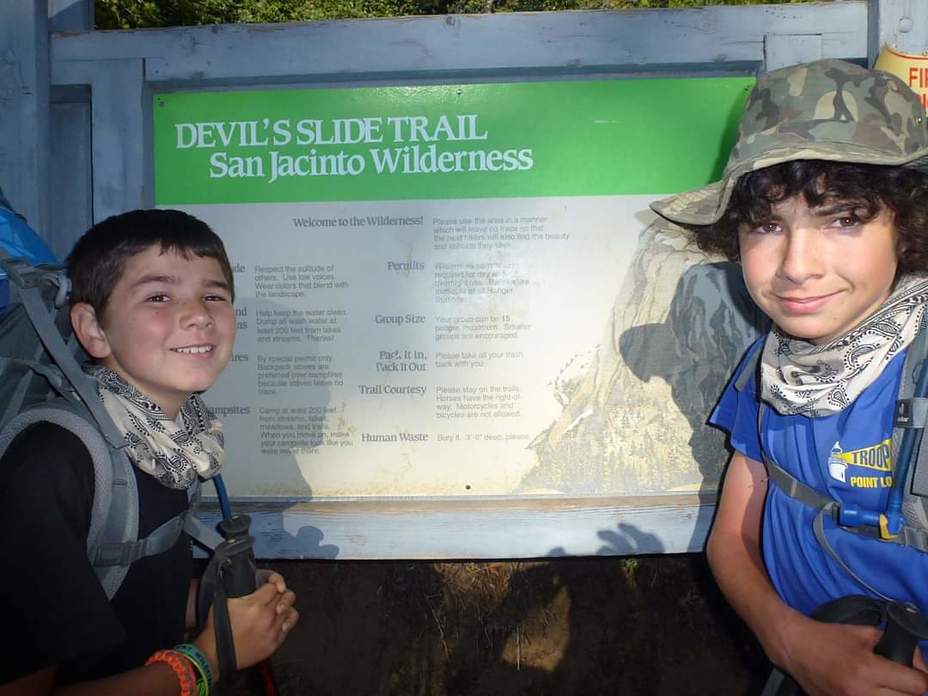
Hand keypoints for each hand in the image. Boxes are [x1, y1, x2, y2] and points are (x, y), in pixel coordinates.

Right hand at [195, 572, 297, 673]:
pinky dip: (285, 622)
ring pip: (290, 611)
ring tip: (277, 608)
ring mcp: (272, 631)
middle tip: (273, 596)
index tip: (268, 587)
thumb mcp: (228, 601)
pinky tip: (278, 621)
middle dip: (279, 594)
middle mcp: (267, 617)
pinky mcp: (274, 644)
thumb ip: (245, 591)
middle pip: (285, 597)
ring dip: (284, 607)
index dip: (271, 585)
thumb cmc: (218, 626)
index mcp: (255, 604)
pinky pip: (288, 628)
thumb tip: (253, 583)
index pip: (274, 586)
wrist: (216, 654)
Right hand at [778, 614, 927, 695]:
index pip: (917, 685)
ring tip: (886, 686)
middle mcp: (862, 692)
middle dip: (909, 689)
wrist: (794, 648)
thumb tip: (914, 657)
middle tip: (902, 679)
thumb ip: (891, 643)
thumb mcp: (862, 633)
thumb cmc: (827, 637)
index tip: (916, 672)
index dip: (921, 676)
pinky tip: (870, 690)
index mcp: (867, 670)